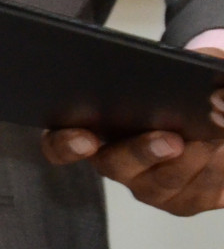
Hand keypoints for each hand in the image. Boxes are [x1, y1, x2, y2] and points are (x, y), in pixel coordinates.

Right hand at [40, 47, 223, 216]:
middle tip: (171, 139)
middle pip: (114, 165)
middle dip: (142, 152)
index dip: (66, 144)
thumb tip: (215, 93)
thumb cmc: (189, 89)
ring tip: (213, 136)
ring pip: (162, 180)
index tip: (85, 138)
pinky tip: (220, 149)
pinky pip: (197, 191)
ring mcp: (148, 186)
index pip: (59, 142)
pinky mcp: (183, 201)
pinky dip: (214, 169)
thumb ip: (199, 64)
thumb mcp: (192, 67)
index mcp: (91, 126)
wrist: (218, 119)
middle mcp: (114, 161)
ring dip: (192, 158)